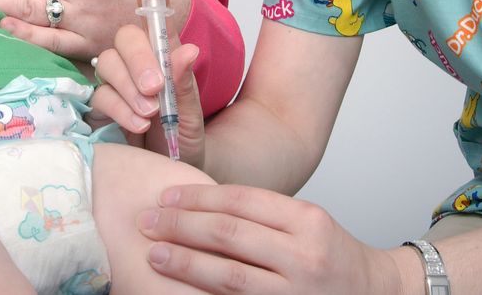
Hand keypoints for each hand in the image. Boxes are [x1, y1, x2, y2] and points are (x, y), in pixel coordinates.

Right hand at [90, 0, 204, 164]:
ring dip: (129, 86)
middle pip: (124, 38)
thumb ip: (185, 84)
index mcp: (162, 56)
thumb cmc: (183, 141)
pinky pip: (99, 96)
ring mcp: (116, 85)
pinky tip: (137, 122)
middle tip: (156, 87)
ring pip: (108, 64)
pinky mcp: (99, 108)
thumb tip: (187, 50)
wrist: (171, 177)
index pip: (154, 21)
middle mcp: (137, 64)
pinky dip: (119, 107)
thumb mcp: (192, 115)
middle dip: (139, 58)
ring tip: (151, 112)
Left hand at [137, 184, 404, 293]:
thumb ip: (264, 215)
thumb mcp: (309, 223)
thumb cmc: (334, 257)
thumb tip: (200, 205)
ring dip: (185, 263)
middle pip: (229, 235)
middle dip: (182, 226)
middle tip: (147, 221)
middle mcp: (303, 256)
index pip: (242, 200)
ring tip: (154, 254)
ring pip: (228, 275)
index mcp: (308, 220)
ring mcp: (295, 292)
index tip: (166, 196)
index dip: (198, 197)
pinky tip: (180, 290)